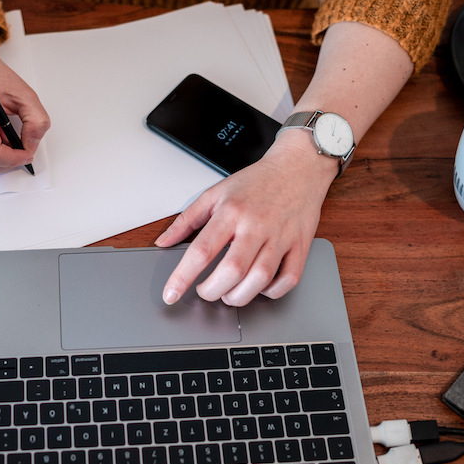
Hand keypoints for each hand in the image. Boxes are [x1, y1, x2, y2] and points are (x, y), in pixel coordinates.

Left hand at [154, 133, 336, 305]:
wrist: (298, 167)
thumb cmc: (256, 182)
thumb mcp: (215, 193)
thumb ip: (186, 219)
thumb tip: (163, 242)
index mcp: (231, 211)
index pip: (202, 250)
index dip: (183, 277)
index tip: (171, 294)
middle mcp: (256, 225)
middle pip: (232, 270)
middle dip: (212, 291)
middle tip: (205, 292)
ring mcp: (281, 236)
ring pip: (260, 279)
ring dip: (239, 296)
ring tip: (229, 294)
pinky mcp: (300, 245)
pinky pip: (289, 279)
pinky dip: (272, 292)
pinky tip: (259, 288)